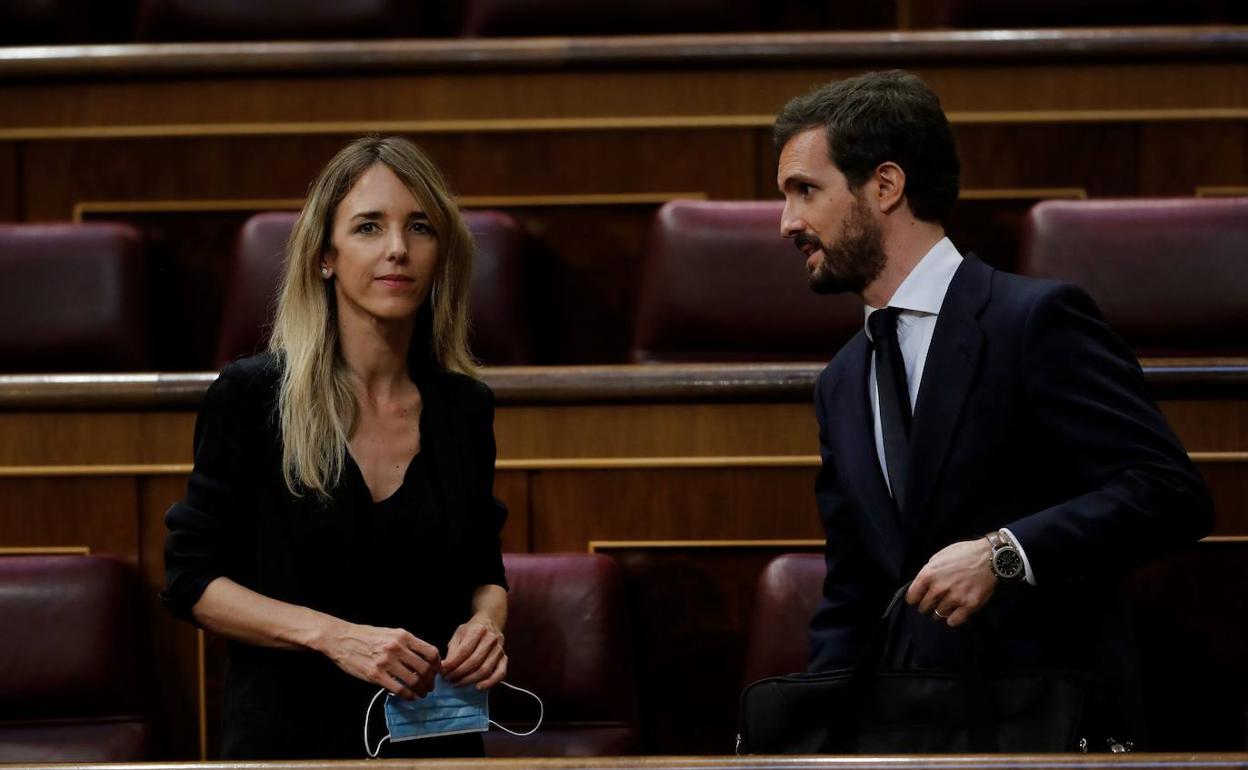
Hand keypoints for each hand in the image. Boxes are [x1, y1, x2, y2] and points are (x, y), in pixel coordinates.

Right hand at [321, 621, 439, 698]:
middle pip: (425, 668)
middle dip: (431, 681)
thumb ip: (406, 644)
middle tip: (430, 686)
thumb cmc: (366, 635)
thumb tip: (423, 658)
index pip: (430, 652)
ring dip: (421, 690)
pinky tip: (409, 697)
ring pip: (414, 680)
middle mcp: (397, 648)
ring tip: (421, 693)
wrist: (342, 639)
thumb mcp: (391, 633)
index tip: (436, 672)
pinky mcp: (375, 675)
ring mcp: (386, 662)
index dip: (437, 665)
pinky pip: (399, 689)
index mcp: (403, 636)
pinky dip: (408, 695)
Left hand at [442, 617, 506, 689]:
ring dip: (469, 680)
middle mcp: (491, 639)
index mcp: (478, 630)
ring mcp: (499, 649)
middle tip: (448, 679)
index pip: (464, 651)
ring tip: (457, 683)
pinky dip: (489, 683)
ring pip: (485, 670)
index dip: (452, 664)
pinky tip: (478, 687)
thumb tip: (445, 668)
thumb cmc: (471, 630)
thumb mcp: (459, 634)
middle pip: (474, 662)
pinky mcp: (504, 658)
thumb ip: (452, 650)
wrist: (490, 623)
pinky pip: (500, 673)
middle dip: (458, 674)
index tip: (442, 672)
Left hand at [905, 538, 996, 626]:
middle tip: (935, 602)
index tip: (919, 599)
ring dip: (941, 611)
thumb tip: (921, 585)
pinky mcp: (969, 606)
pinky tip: (956, 612)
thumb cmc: (964, 554)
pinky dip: (953, 619)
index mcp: (928, 574)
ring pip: (938, 615)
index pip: (911, 597)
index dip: (915, 599)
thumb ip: (928, 572)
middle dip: (927, 606)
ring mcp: (954, 598)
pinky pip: (953, 621)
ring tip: (947, 605)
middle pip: (924, 608)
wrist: (990, 557)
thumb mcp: (939, 557)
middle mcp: (938, 588)